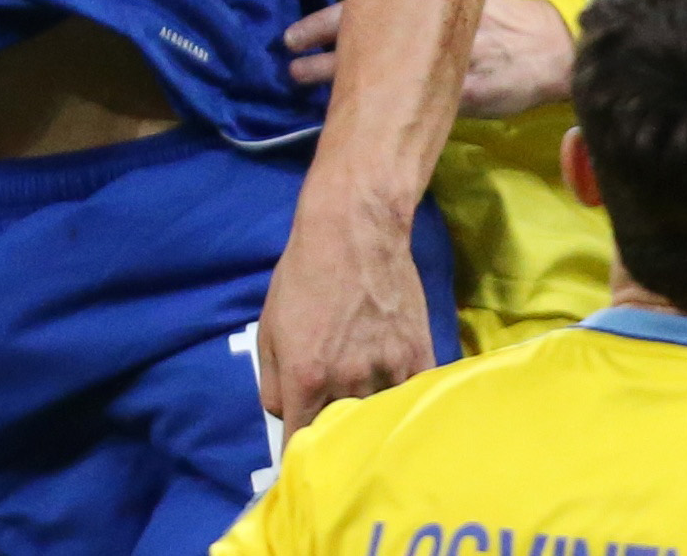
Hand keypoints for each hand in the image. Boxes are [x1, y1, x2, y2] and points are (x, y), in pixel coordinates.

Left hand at [256, 180, 436, 435]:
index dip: (301, 450)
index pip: (302, 440)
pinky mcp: (418, 355)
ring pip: (379, 418)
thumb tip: (286, 415)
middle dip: (336, 440)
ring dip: (371, 421)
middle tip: (334, 436)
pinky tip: (395, 401)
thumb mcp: (268, 328)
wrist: (355, 231)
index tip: (303, 454)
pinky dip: (402, 403)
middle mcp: (348, 382)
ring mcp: (388, 369)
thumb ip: (271, 383)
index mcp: (307, 378)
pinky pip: (411, 397)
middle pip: (343, 436)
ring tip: (367, 419)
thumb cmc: (303, 275)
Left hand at [288, 0, 574, 117]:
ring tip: (296, 71)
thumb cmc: (508, 15)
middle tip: (288, 36)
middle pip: (357, 10)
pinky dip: (359, 99)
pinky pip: (387, 93)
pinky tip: (337, 108)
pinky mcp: (441, 89)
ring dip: (323, 66)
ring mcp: (431, 50)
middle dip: (317, 24)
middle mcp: (426, 6)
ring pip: (362, 57)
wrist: (550, 52)